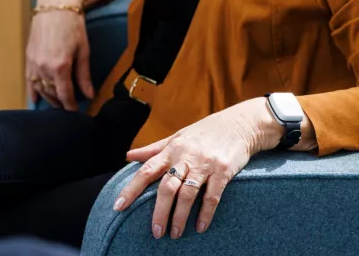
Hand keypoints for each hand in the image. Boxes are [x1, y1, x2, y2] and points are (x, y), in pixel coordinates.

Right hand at [26, 0, 93, 110]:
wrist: (55, 8)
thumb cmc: (73, 27)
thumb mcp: (83, 51)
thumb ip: (84, 76)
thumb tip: (89, 95)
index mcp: (60, 67)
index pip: (65, 95)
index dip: (71, 106)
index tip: (76, 113)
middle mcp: (44, 67)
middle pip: (52, 94)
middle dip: (61, 103)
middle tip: (69, 108)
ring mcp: (34, 63)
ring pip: (40, 89)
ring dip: (49, 98)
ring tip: (57, 103)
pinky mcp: (28, 58)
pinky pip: (29, 80)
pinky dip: (33, 91)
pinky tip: (36, 100)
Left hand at [112, 98, 283, 238]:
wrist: (239, 124)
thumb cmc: (204, 132)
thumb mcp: (177, 137)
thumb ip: (153, 149)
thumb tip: (128, 156)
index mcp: (171, 150)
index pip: (146, 171)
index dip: (131, 189)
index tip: (118, 207)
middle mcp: (185, 157)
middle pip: (167, 188)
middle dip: (159, 212)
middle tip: (156, 233)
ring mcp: (205, 164)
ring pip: (188, 194)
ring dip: (180, 217)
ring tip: (175, 234)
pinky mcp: (223, 171)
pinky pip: (212, 196)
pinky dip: (206, 214)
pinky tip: (200, 227)